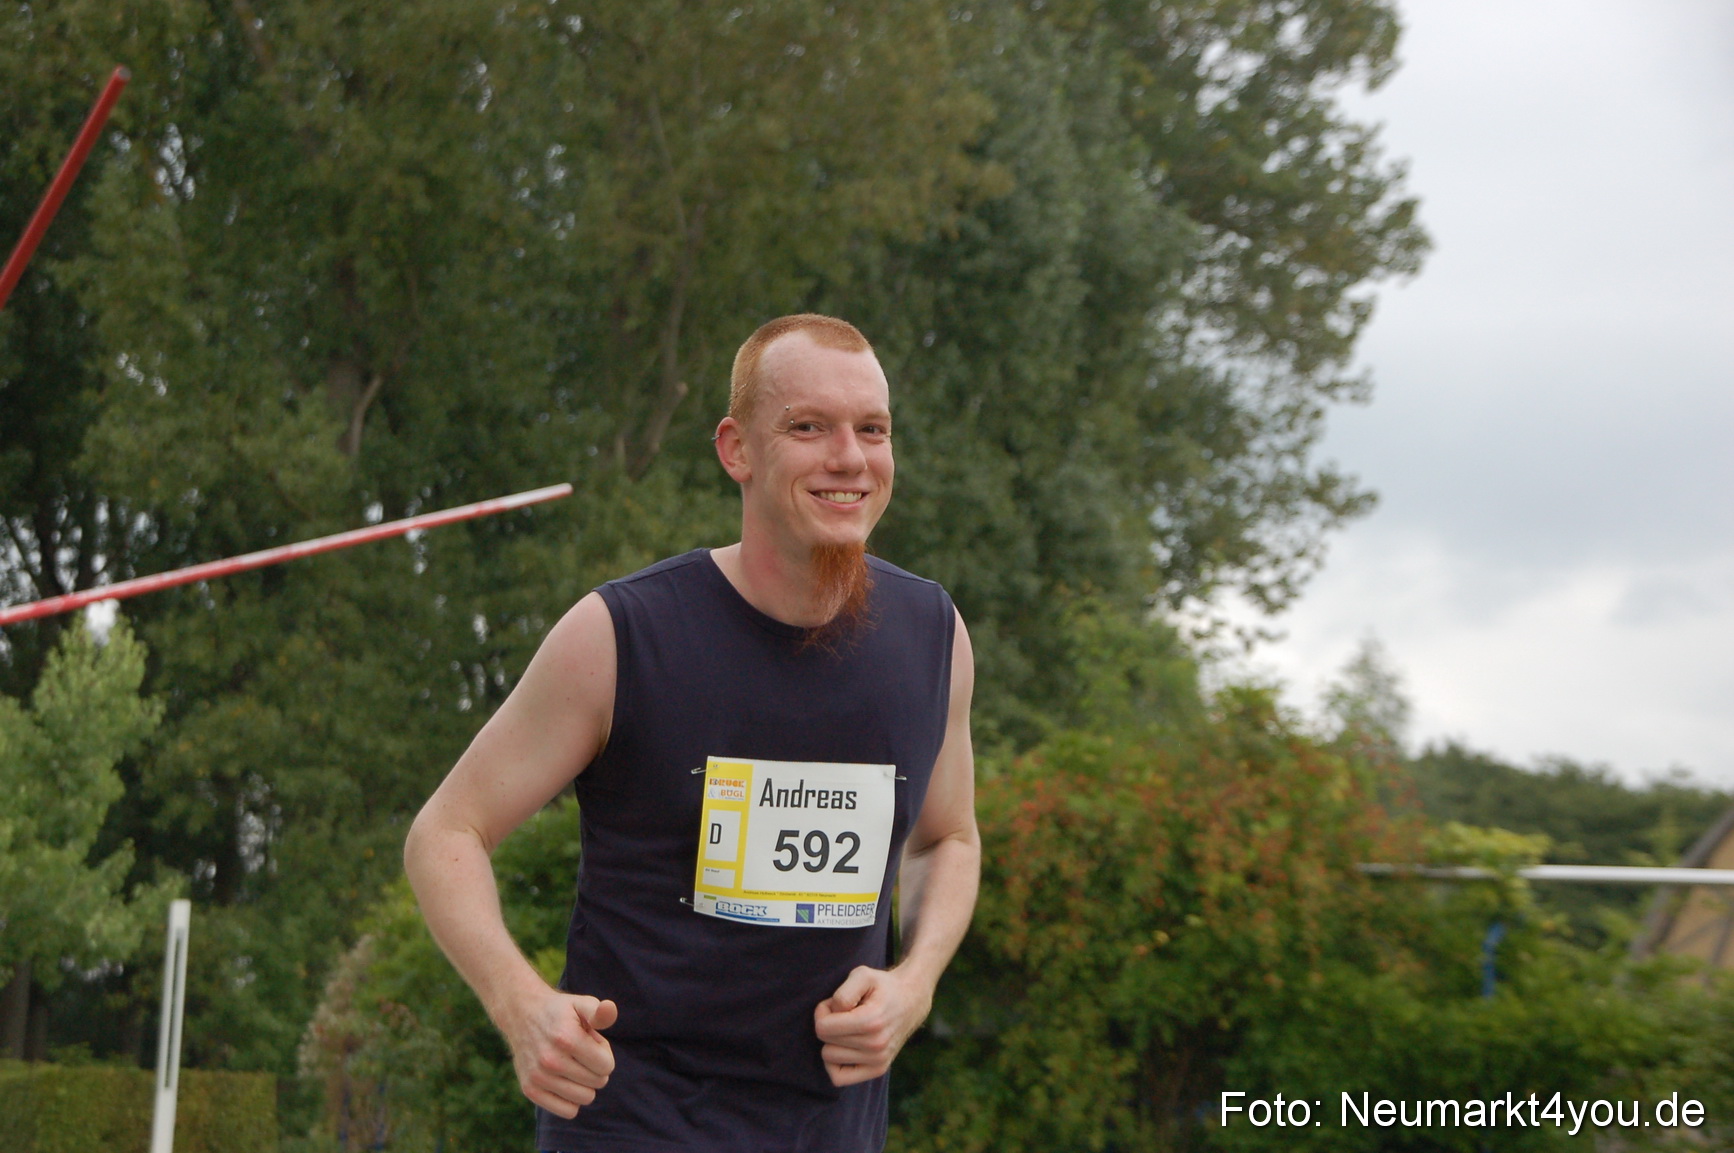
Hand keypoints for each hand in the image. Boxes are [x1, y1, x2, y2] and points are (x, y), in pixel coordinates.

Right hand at [499, 986, 617, 1118]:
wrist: (521, 1015)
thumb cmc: (560, 1012)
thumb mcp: (581, 1004)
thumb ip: (599, 1011)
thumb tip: (609, 1009)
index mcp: (566, 1038)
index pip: (606, 1066)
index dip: (603, 1053)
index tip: (591, 1041)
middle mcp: (550, 1060)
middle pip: (598, 1082)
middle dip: (595, 1067)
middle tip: (580, 1052)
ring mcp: (538, 1077)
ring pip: (585, 1098)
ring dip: (585, 1083)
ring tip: (571, 1063)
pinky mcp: (530, 1090)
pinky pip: (568, 1111)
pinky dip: (572, 1099)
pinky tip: (565, 1081)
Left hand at [813, 965, 931, 1086]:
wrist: (911, 1000)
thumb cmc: (882, 986)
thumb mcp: (862, 974)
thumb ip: (843, 993)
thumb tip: (832, 1016)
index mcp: (871, 1021)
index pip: (822, 1028)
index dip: (823, 1011)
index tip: (836, 1003)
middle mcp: (876, 1045)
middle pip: (825, 1042)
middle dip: (829, 1024)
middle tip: (845, 1013)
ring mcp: (878, 1061)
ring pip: (829, 1058)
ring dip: (833, 1041)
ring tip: (849, 1027)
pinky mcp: (878, 1070)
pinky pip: (839, 1078)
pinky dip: (834, 1064)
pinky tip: (844, 1047)